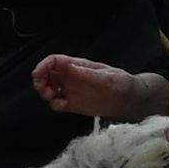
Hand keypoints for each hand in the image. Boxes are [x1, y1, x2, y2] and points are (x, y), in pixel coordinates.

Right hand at [33, 54, 163, 119]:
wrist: (130, 100)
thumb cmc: (121, 83)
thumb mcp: (107, 77)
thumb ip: (88, 74)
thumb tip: (69, 67)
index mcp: (77, 66)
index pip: (54, 62)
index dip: (43, 66)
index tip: (38, 76)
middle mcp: (71, 77)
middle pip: (47, 74)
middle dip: (40, 81)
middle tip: (45, 91)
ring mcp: (71, 91)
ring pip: (49, 89)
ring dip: (45, 93)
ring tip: (53, 98)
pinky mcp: (73, 104)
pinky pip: (57, 103)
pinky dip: (55, 104)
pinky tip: (63, 106)